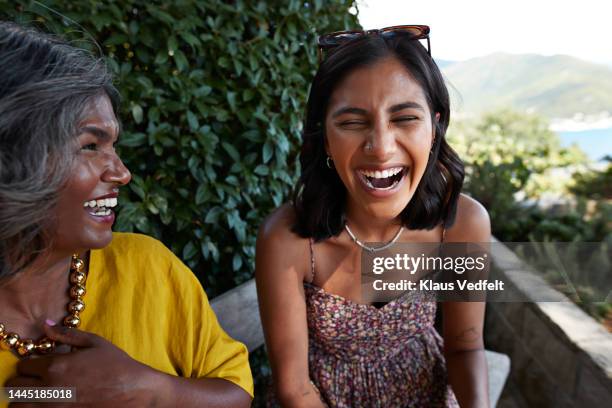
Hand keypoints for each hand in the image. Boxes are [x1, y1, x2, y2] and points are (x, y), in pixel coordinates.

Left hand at [6, 323, 157, 406]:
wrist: (133, 390)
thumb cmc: (116, 364)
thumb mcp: (94, 343)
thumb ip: (66, 334)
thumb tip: (46, 324)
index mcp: (55, 366)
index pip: (23, 365)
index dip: (32, 363)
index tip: (41, 364)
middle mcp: (49, 389)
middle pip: (15, 387)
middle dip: (24, 380)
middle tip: (38, 379)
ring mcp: (54, 407)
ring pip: (19, 405)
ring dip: (26, 398)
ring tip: (41, 392)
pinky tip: (51, 402)